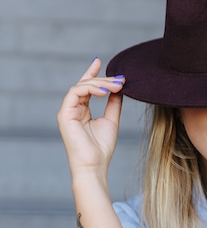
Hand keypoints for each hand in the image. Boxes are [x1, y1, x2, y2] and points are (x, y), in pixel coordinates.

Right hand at [56, 58, 124, 177]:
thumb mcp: (111, 121)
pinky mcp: (64, 114)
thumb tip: (118, 89)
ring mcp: (67, 111)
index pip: (86, 87)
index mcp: (82, 111)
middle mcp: (73, 109)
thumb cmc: (101, 149)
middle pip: (85, 85)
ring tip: (116, 85)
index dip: (93, 73)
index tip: (102, 62)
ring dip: (100, 83)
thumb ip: (113, 104)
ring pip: (81, 86)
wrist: (94, 165)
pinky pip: (76, 92)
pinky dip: (91, 88)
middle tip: (120, 79)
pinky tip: (105, 91)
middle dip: (103, 79)